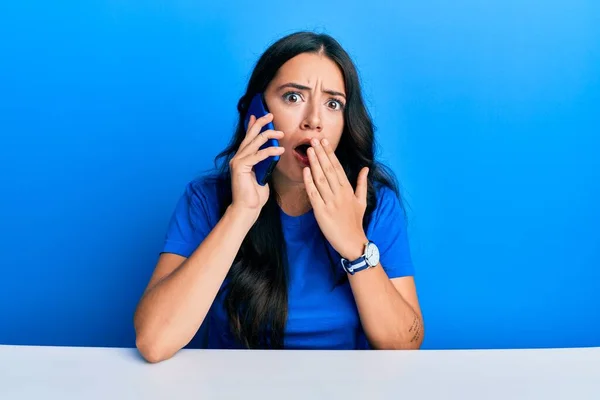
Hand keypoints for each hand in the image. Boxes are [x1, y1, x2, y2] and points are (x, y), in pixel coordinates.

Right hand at [229, 113, 284, 216]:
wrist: (247, 208)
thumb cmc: (255, 195)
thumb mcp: (262, 174)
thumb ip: (264, 163)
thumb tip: (272, 153)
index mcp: (242, 158)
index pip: (248, 138)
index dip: (254, 126)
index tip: (260, 115)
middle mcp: (238, 157)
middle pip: (250, 135)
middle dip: (261, 123)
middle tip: (270, 115)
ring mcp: (237, 161)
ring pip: (255, 142)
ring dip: (269, 135)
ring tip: (281, 133)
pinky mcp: (240, 167)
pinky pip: (258, 155)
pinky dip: (270, 151)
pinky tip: (280, 150)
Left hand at [303, 138, 369, 260]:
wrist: (352, 242)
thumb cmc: (355, 221)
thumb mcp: (362, 201)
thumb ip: (362, 183)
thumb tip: (366, 168)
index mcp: (348, 189)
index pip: (338, 167)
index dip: (330, 153)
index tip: (324, 141)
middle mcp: (339, 193)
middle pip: (328, 169)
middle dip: (321, 153)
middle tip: (313, 139)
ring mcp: (330, 202)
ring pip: (321, 178)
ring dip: (314, 163)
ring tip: (309, 150)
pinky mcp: (321, 212)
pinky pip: (314, 194)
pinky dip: (309, 182)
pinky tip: (305, 171)